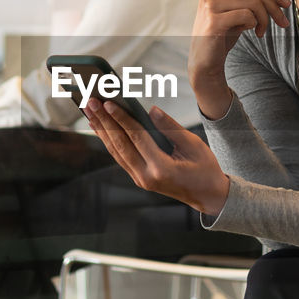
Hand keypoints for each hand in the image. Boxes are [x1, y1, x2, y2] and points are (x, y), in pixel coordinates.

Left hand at [84, 99, 229, 216]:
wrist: (208, 196)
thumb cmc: (205, 168)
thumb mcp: (193, 145)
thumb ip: (170, 127)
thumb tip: (151, 110)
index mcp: (161, 168)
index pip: (136, 138)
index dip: (121, 118)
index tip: (108, 102)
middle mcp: (146, 177)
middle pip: (120, 144)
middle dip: (104, 121)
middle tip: (91, 102)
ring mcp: (141, 180)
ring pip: (116, 152)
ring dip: (102, 130)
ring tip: (90, 112)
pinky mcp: (139, 178)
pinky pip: (120, 157)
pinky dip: (109, 141)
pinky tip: (101, 128)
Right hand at [189, 0, 290, 116]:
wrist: (204, 61)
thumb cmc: (222, 36)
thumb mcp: (235, 13)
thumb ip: (248, 0)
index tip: (286, 4)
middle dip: (273, 8)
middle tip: (283, 23)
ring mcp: (210, 4)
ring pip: (253, 3)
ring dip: (264, 19)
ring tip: (261, 32)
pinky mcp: (214, 20)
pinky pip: (247, 15)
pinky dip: (254, 24)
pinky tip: (251, 32)